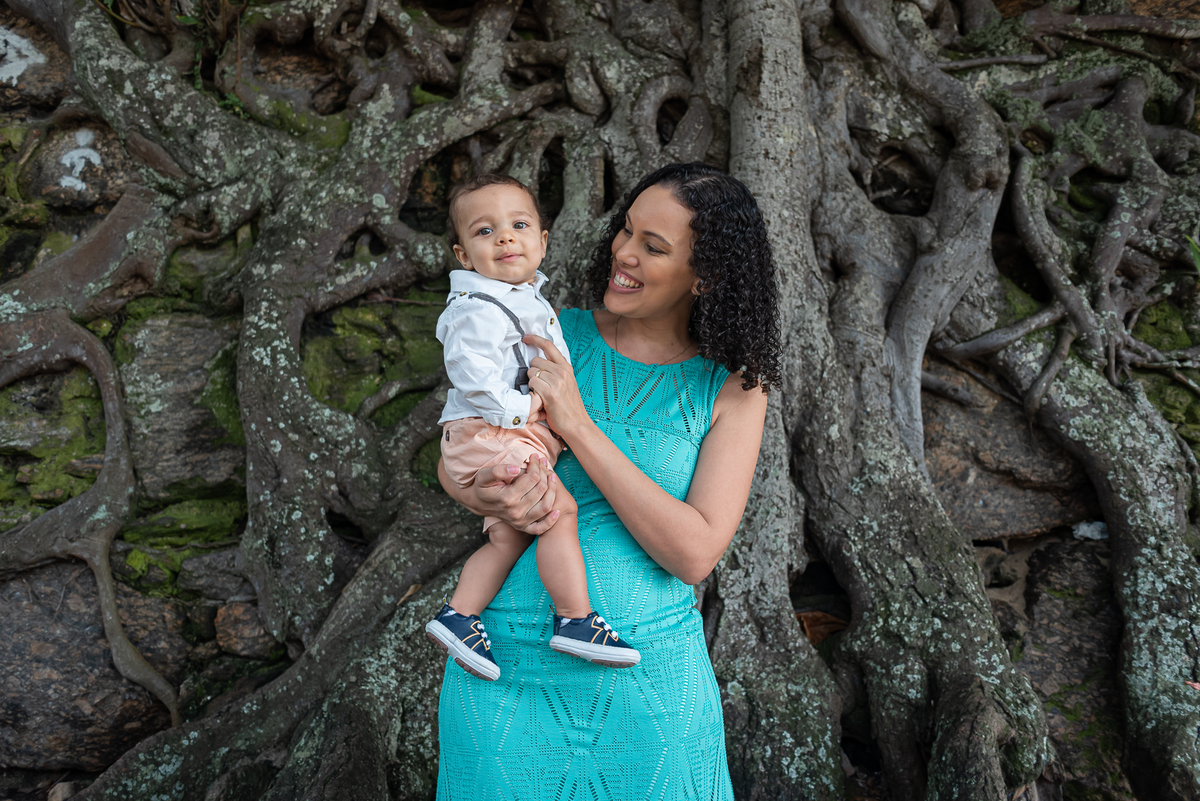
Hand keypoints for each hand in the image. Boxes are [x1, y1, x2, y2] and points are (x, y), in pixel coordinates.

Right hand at [438, 456, 560, 534]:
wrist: (478, 503)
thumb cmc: (483, 486)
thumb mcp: (484, 475)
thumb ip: (498, 471)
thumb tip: (516, 469)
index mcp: (507, 498)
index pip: (531, 478)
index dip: (536, 465)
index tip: (535, 457)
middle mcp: (515, 512)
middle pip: (540, 489)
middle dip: (544, 473)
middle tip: (543, 462)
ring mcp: (520, 521)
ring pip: (545, 505)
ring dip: (553, 490)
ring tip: (552, 476)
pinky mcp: (523, 527)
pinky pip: (541, 528)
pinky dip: (551, 521)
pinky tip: (557, 510)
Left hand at [524, 334, 588, 439]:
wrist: (577, 424)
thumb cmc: (569, 407)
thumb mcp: (567, 384)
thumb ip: (555, 372)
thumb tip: (537, 364)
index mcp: (566, 368)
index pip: (549, 346)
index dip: (535, 339)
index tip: (526, 337)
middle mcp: (562, 371)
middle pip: (536, 361)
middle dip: (533, 372)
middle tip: (540, 386)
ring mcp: (557, 381)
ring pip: (532, 373)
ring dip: (532, 384)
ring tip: (542, 394)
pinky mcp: (550, 392)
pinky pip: (532, 384)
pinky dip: (532, 392)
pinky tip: (540, 399)